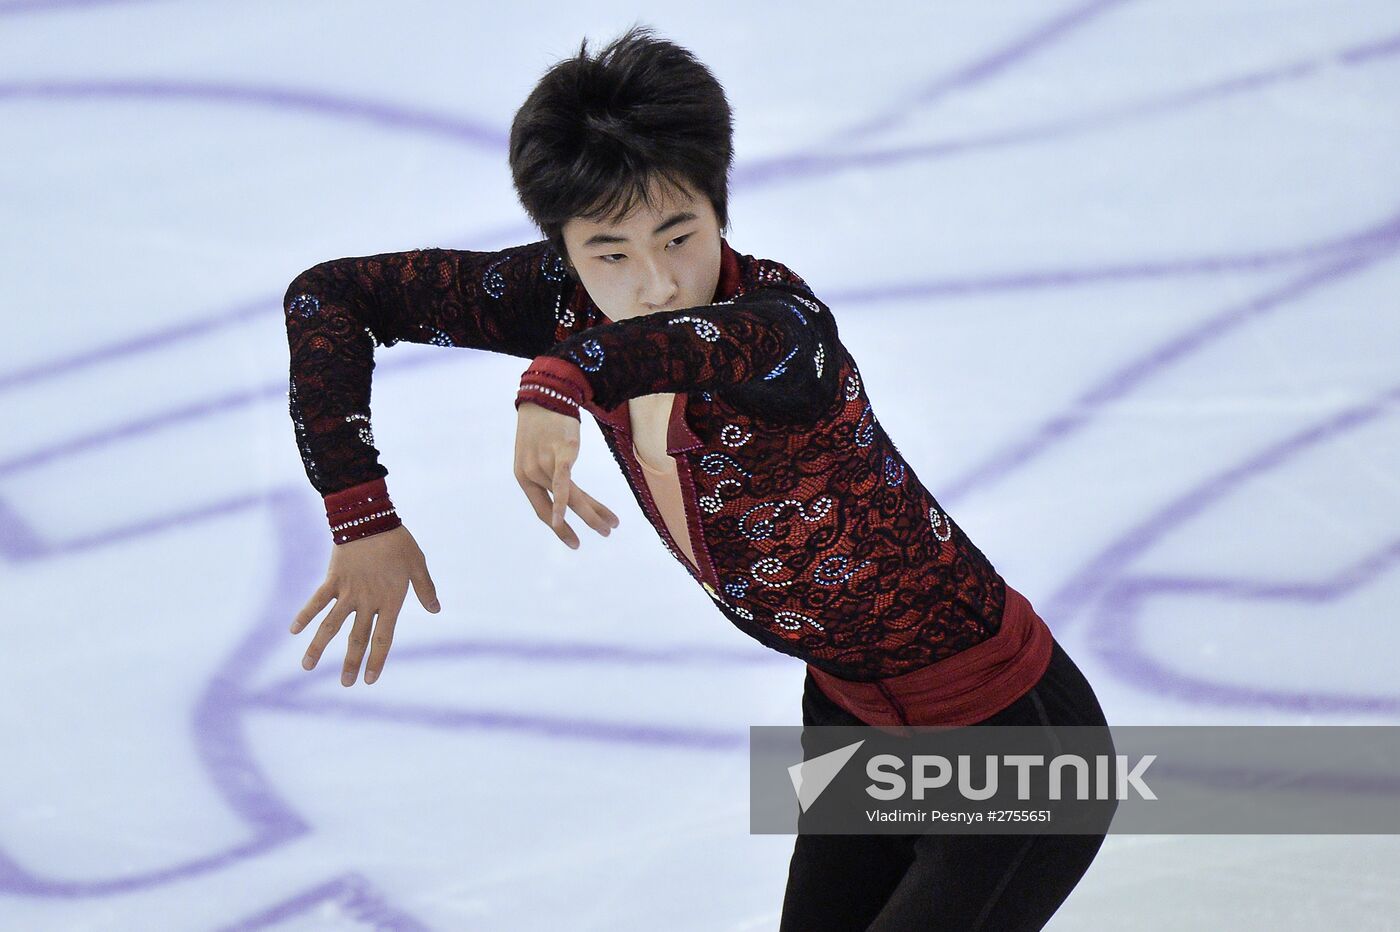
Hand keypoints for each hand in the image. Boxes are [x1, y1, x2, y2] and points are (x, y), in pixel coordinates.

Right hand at [290, 524, 438, 685]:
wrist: (371, 518)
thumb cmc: (398, 542)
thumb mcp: (418, 565)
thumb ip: (426, 589)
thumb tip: (436, 610)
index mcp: (390, 601)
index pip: (383, 638)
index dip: (377, 659)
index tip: (370, 680)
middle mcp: (367, 601)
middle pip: (357, 638)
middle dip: (351, 662)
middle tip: (345, 684)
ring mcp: (348, 592)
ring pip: (330, 625)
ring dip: (318, 647)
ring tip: (307, 667)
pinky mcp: (333, 579)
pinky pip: (316, 601)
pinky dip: (304, 615)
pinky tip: (293, 631)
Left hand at [514, 401, 619, 547]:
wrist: (545, 393)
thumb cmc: (542, 423)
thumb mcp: (536, 450)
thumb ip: (546, 471)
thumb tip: (563, 487)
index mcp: (523, 476)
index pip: (541, 510)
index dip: (559, 529)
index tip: (575, 543)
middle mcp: (531, 473)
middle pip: (560, 507)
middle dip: (584, 523)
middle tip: (604, 534)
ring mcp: (544, 463)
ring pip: (571, 496)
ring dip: (592, 513)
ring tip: (610, 526)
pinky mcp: (561, 452)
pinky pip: (564, 482)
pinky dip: (565, 500)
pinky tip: (574, 515)